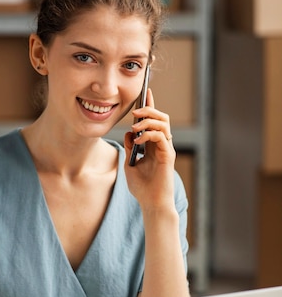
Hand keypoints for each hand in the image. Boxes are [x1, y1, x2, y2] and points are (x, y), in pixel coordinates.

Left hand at [124, 88, 175, 210]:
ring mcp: (166, 149)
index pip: (153, 121)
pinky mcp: (168, 155)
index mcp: (153, 145)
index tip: (145, 92)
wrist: (151, 203)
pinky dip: (149, 134)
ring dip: (148, 120)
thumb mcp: (129, 164)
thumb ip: (130, 147)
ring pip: (163, 123)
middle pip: (161, 117)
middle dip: (149, 109)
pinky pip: (161, 137)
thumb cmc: (142, 188)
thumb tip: (129, 132)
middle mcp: (162, 144)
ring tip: (135, 125)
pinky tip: (138, 141)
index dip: (150, 106)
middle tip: (134, 111)